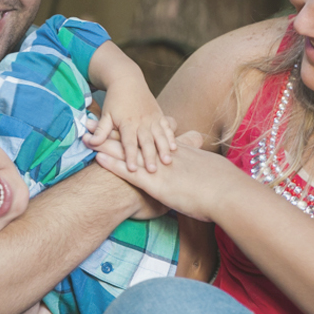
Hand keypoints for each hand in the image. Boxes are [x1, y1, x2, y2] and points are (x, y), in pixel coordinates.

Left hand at [85, 77, 176, 172]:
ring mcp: (152, 118)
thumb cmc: (115, 99)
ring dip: (164, 149)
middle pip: (146, 142)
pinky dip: (172, 137)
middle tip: (153, 170)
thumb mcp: (105, 114)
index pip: (128, 143)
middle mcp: (141, 122)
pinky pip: (167, 127)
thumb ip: (101, 130)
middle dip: (150, 156)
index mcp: (127, 123)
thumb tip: (90, 143)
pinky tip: (175, 147)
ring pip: (159, 136)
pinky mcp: (159, 115)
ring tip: (168, 161)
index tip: (132, 169)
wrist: (127, 80)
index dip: (130, 156)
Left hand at [94, 130, 243, 222]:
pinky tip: (97, 157)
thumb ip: (197, 164)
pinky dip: (113, 164)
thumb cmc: (221, 186)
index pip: (146, 136)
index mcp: (175, 152)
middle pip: (132, 138)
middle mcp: (162, 156)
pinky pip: (129, 172)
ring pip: (126, 152)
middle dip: (110, 130)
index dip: (129, 128)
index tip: (113, 120)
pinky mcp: (156, 185)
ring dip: (105, 144)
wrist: (228, 193)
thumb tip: (196, 166)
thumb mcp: (206, 170)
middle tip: (90, 121)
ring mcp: (158, 169)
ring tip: (85, 135)